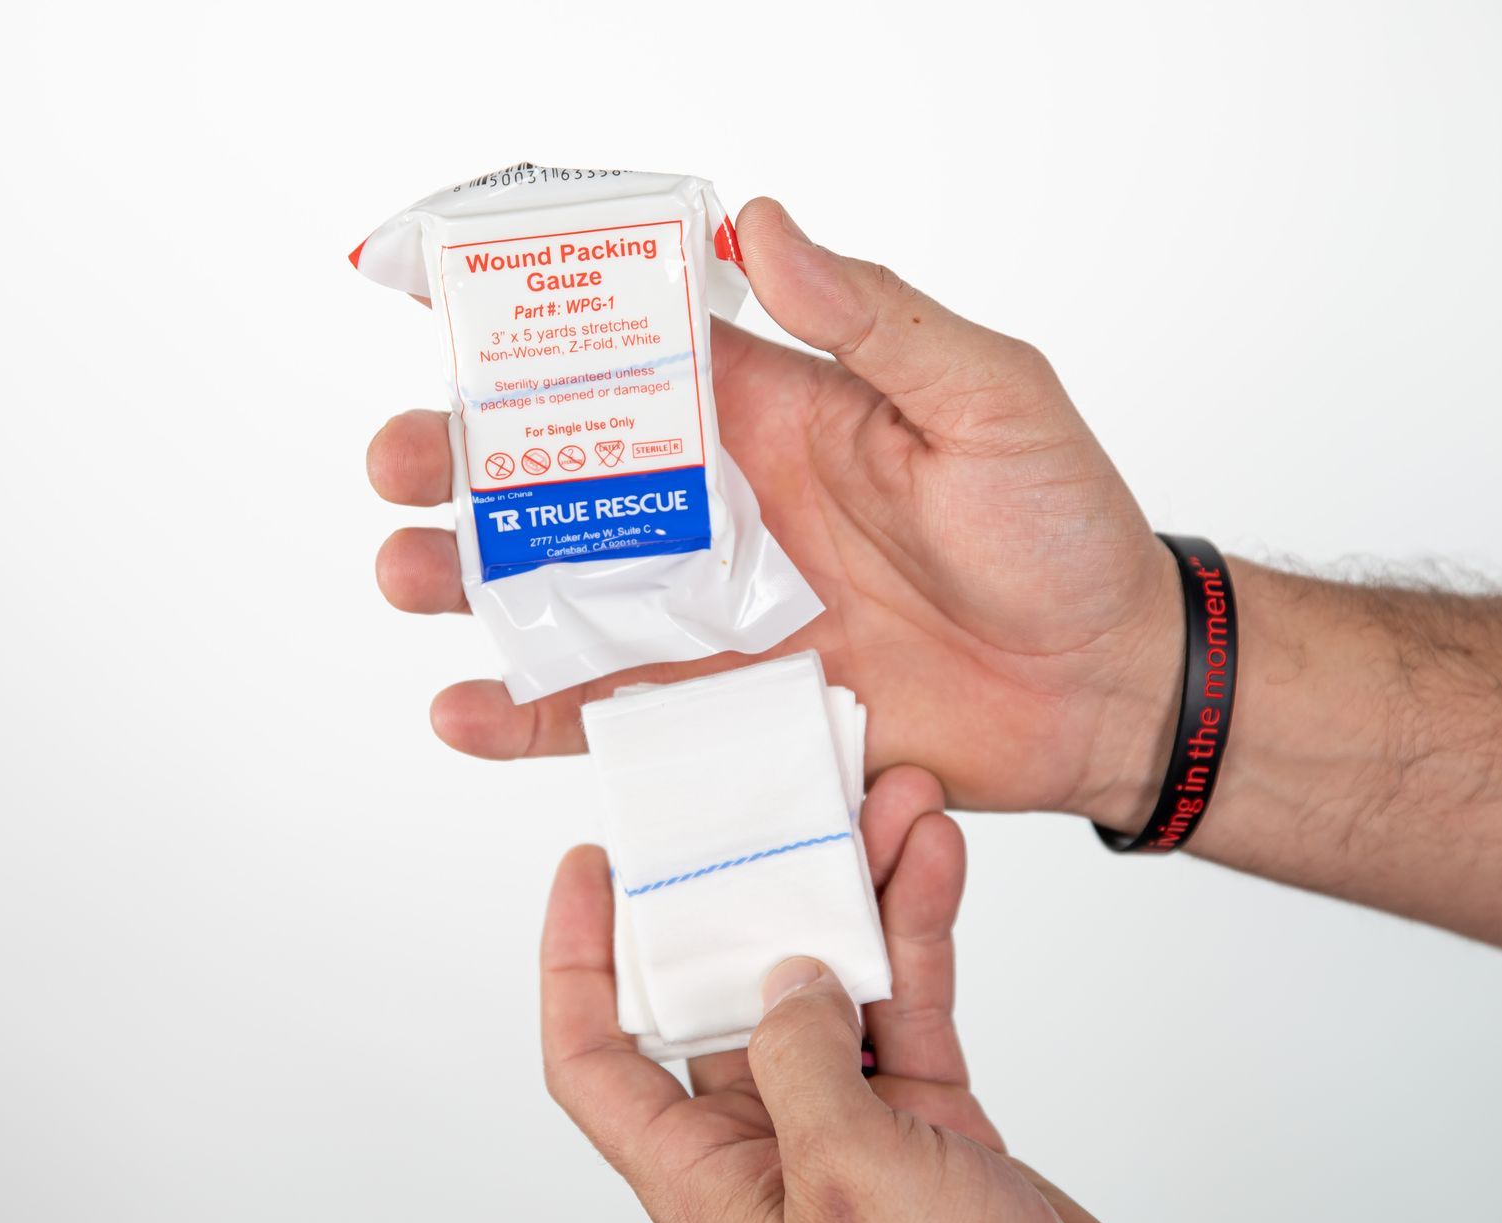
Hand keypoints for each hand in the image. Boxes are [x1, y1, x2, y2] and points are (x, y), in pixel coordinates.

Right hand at [370, 198, 1178, 820]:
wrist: (1102, 685)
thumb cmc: (1061, 530)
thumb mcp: (986, 397)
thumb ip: (873, 319)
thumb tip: (761, 225)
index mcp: (775, 415)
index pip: (634, 356)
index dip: (538, 332)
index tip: (439, 307)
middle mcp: (726, 512)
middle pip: (565, 479)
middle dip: (467, 464)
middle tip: (400, 458)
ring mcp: (718, 617)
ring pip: (563, 594)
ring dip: (472, 582)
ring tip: (407, 572)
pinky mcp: (729, 711)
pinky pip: (612, 716)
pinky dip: (532, 718)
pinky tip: (464, 709)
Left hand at [540, 766, 1148, 1222]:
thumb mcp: (844, 1178)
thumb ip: (800, 1061)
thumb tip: (790, 978)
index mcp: (706, 1178)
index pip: (596, 1060)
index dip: (575, 961)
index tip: (590, 867)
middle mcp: (765, 1146)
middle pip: (726, 993)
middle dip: (752, 890)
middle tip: (772, 802)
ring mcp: (849, 1127)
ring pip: (831, 981)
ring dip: (855, 891)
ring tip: (885, 804)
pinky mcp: (928, 1118)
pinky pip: (910, 1001)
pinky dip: (920, 929)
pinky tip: (932, 860)